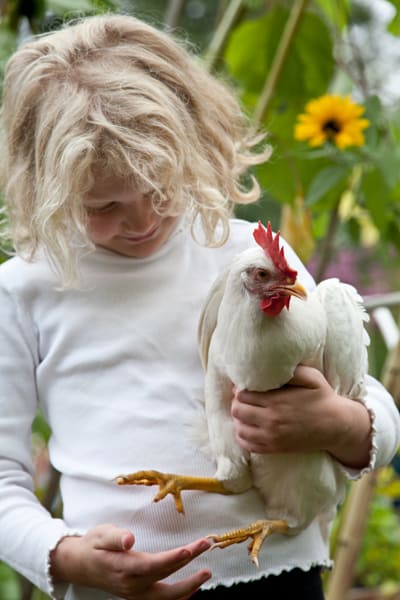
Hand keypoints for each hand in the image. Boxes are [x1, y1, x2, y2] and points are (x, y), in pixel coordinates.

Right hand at [50, 523, 211, 599]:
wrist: (81, 565)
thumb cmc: (95, 545)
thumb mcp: (101, 534)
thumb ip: (116, 537)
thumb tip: (130, 539)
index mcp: (123, 567)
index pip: (153, 565)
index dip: (173, 559)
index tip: (191, 549)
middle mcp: (132, 584)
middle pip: (165, 576)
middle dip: (188, 563)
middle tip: (206, 546)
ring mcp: (136, 594)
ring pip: (166, 597)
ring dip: (188, 587)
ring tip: (206, 573)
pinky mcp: (139, 596)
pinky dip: (179, 597)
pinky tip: (193, 589)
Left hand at [231, 364, 371, 468]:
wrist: (336, 426)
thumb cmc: (323, 398)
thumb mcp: (311, 377)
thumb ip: (291, 370)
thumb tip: (270, 364)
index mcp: (277, 402)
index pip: (242, 395)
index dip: (239, 389)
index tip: (244, 386)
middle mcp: (272, 421)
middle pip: (237, 411)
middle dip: (237, 402)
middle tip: (243, 398)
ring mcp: (272, 437)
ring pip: (239, 429)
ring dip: (238, 419)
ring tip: (245, 412)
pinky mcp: (275, 448)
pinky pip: (248, 445)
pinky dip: (243, 436)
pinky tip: (248, 427)